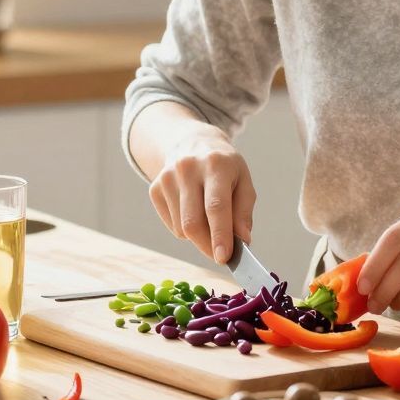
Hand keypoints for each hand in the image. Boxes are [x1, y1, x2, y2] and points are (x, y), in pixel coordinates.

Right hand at [148, 129, 254, 264]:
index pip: (216, 206)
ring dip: (199, 236)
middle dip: (207, 245)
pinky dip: (185, 229)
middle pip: (192, 222)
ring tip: (209, 218)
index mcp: (216, 165)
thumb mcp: (243, 180)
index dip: (220, 234)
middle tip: (220, 255)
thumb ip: (244, 211)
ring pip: (181, 228)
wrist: (192, 142)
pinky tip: (192, 210)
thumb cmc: (224, 167)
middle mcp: (187, 169)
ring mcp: (167, 178)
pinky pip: (171, 225)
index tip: (223, 257)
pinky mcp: (154, 188)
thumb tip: (242, 240)